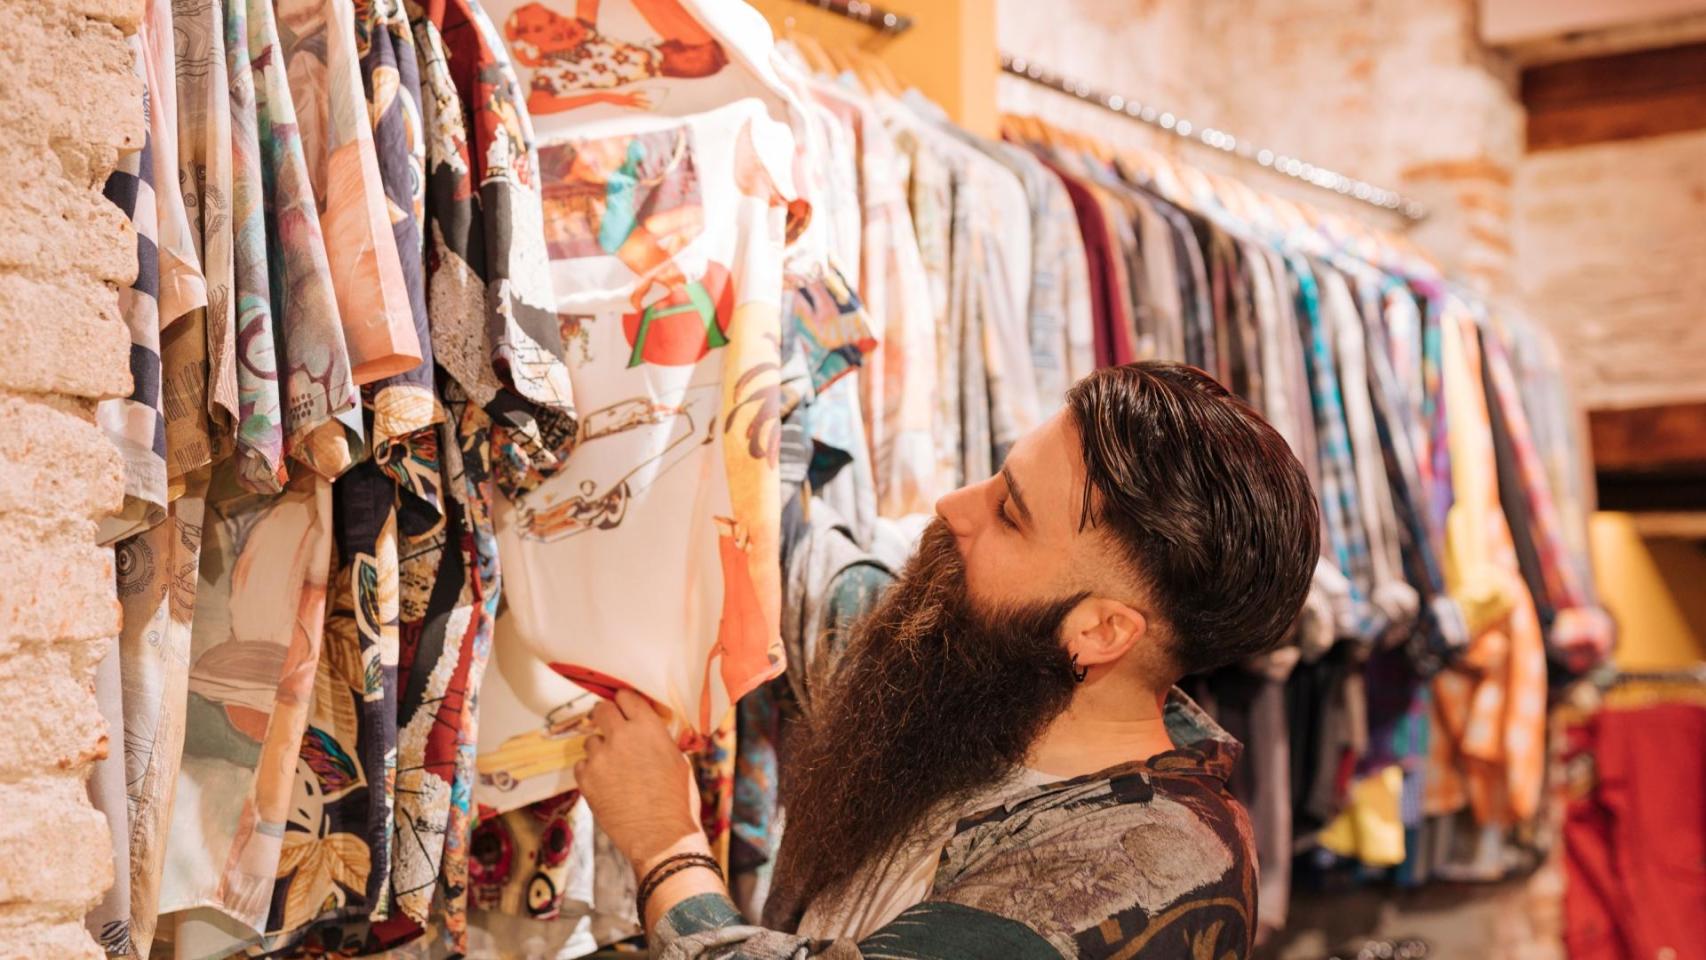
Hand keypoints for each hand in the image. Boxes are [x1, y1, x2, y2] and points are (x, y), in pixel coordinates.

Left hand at [575, 689, 704, 870]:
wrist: (662, 836)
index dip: (624, 703)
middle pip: (601, 709)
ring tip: (614, 768)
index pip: (626, 696)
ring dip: (600, 750)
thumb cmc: (678, 800)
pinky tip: (606, 785)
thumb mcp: (678, 760)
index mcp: (648, 727)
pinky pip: (582, 766)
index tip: (624, 709)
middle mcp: (621, 736)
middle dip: (605, 717)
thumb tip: (646, 733)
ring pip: (590, 741)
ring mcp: (600, 758)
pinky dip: (591, 772)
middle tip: (610, 729)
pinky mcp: (586, 780)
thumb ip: (657, 740)